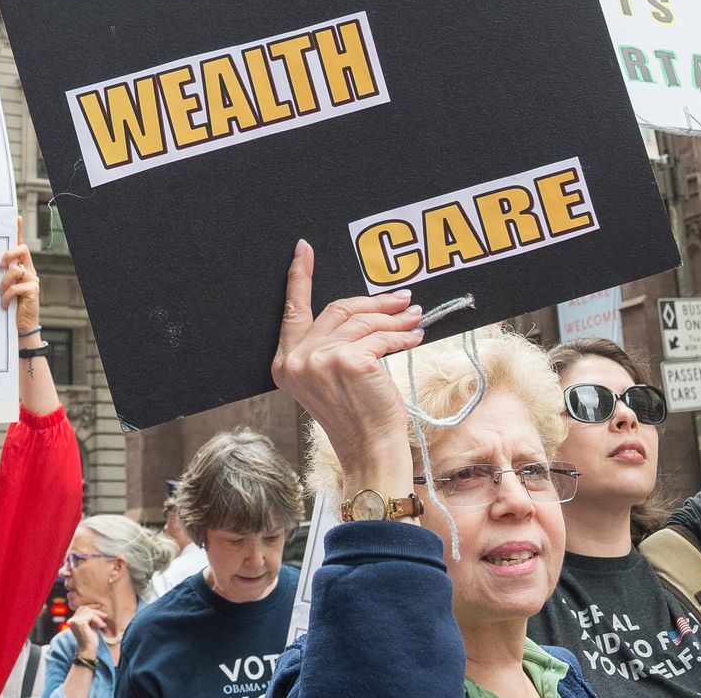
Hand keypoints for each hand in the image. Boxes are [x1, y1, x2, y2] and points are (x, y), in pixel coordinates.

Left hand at [2, 216, 40, 338]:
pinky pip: (16, 287)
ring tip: (1, 296)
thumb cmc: (9, 307)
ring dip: (4, 283)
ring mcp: (32, 279)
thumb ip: (0, 277)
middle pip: (22, 249)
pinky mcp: (33, 290)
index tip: (16, 217)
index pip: (20, 245)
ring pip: (15, 270)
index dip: (19, 230)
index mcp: (20, 267)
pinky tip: (5, 305)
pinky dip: (7, 296)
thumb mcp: (2, 289)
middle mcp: (28, 270)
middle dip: (9, 254)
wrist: (21, 327)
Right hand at [66, 605, 106, 658]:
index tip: (99, 606)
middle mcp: (71, 620)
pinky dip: (98, 620)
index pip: (81, 609)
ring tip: (102, 625)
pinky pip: (91, 615)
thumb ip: (90, 617)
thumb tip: (96, 607)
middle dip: (96, 611)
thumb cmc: (90, 640)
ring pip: (88, 611)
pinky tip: (101, 626)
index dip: (90, 606)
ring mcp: (74, 621)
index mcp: (72, 621)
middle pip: (85, 608)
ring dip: (98, 617)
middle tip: (105, 616)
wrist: (88, 650)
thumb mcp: (90, 625)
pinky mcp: (80, 622)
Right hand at [271, 240, 421, 489]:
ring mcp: (320, 359)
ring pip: (364, 322)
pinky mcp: (349, 361)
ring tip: (414, 319)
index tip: (304, 249)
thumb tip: (367, 309)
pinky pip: (382, 337)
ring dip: (395, 318)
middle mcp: (297, 360)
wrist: (369, 451)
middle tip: (402, 299)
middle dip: (374, 302)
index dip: (299, 276)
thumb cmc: (356, 418)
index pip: (293, 310)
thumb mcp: (333, 379)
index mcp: (285, 363)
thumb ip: (333, 345)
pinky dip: (403, 336)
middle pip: (338, 310)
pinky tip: (414, 337)